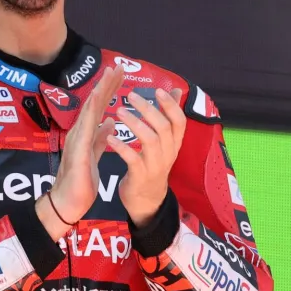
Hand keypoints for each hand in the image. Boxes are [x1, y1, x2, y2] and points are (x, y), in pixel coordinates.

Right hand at [36, 66, 123, 240]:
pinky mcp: (78, 149)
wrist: (68, 202)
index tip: (121, 75)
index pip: (100, 107)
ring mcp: (77, 138)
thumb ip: (101, 137)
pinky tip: (98, 97)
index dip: (110, 90)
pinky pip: (85, 127)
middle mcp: (80, 132)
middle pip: (95, 103)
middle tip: (119, 66)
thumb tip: (110, 121)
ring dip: (100, 90)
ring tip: (110, 74)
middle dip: (107, 84)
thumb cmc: (80, 182)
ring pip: (90, 110)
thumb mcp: (95, 154)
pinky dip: (92, 110)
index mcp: (87, 133)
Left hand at [107, 88, 185, 227]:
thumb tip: (177, 90)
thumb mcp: (165, 141)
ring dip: (134, 123)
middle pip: (163, 127)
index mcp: (175, 143)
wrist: (147, 200)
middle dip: (147, 109)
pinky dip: (121, 146)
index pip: (179, 121)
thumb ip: (168, 116)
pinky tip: (110, 137)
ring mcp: (155, 166)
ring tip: (118, 111)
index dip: (170, 105)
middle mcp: (168, 153)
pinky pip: (132, 159)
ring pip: (149, 140)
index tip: (157, 90)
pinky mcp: (140, 176)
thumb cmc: (153, 163)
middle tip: (130, 95)